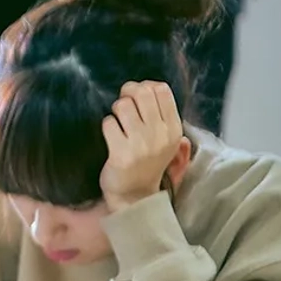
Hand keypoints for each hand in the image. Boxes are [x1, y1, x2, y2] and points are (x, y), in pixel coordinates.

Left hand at [99, 81, 186, 212]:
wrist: (135, 194)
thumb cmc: (147, 161)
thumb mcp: (165, 138)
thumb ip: (161, 113)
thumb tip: (148, 86)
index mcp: (174, 128)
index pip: (161, 90)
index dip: (145, 86)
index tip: (137, 96)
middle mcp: (160, 134)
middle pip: (141, 92)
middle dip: (127, 93)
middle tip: (123, 104)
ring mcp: (141, 144)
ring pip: (122, 105)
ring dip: (115, 110)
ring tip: (118, 122)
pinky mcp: (121, 153)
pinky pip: (108, 123)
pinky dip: (106, 126)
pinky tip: (111, 137)